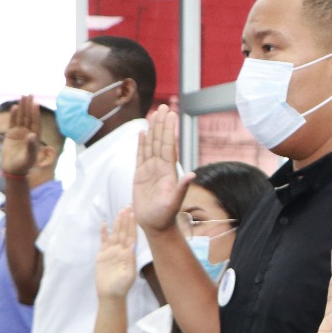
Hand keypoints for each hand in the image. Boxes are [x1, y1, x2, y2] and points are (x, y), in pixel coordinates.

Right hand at [0, 97, 40, 175]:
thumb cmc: (24, 165)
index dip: (35, 113)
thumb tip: (33, 135)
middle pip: (29, 117)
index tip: (35, 103)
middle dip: (29, 106)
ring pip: (21, 118)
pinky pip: (13, 123)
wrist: (13, 170)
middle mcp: (28, 133)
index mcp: (35, 137)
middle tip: (30, 94)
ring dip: (22, 108)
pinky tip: (14, 107)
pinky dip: (13, 116)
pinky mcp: (11, 134)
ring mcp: (20, 133)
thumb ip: (31, 146)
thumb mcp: (30, 157)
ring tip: (23, 97)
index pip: (36, 123)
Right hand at [95, 207, 138, 298]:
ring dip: (117, 223)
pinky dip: (104, 233)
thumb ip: (129, 262)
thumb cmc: (121, 288)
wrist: (110, 295)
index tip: (135, 214)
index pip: (132, 236)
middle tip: (128, 206)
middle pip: (124, 232)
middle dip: (126, 219)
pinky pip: (103, 241)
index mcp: (129, 254)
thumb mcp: (128, 276)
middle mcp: (121, 251)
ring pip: (115, 234)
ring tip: (120, 211)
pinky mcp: (102, 256)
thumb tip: (131, 249)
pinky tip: (105, 224)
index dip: (133, 225)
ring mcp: (112, 252)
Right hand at [133, 106, 192, 232]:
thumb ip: (181, 188)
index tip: (171, 115)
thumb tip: (191, 175)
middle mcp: (160, 167)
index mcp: (169, 171)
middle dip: (162, 124)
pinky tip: (142, 132)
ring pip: (150, 145)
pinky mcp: (140, 175)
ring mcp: (150, 170)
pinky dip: (141, 144)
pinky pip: (140, 156)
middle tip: (164, 107)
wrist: (155, 225)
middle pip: (160, 141)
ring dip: (152, 130)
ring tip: (153, 114)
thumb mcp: (174, 202)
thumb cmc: (165, 216)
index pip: (169, 145)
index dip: (169, 130)